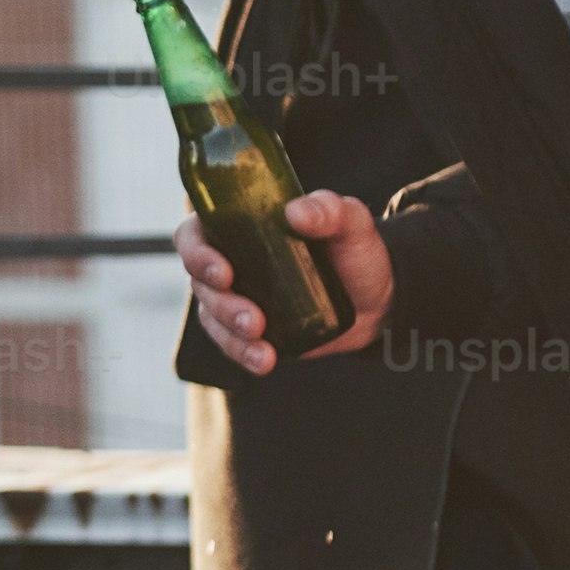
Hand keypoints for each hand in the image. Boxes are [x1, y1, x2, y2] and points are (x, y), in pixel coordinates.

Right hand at [180, 189, 390, 371]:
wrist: (375, 300)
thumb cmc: (355, 252)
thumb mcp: (351, 223)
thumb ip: (329, 209)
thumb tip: (296, 213)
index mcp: (239, 227)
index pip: (194, 235)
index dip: (196, 253)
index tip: (222, 272)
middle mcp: (230, 261)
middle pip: (199, 282)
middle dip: (221, 304)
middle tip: (253, 319)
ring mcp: (238, 298)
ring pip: (212, 317)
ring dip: (231, 335)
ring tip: (264, 347)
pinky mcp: (249, 331)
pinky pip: (231, 344)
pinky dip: (244, 354)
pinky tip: (265, 361)